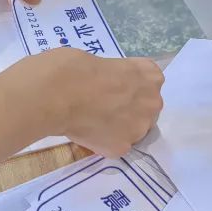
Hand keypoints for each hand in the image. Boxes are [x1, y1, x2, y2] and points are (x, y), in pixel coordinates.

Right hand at [17, 50, 163, 157]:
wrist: (58, 92)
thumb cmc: (75, 67)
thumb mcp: (103, 62)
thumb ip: (115, 78)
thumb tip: (106, 88)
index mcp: (150, 75)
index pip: (149, 83)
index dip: (130, 87)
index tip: (113, 88)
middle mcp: (152, 102)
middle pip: (146, 109)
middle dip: (129, 110)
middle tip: (103, 107)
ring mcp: (139, 128)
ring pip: (132, 131)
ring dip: (118, 128)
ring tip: (92, 122)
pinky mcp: (122, 148)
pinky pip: (115, 146)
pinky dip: (103, 142)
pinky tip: (87, 132)